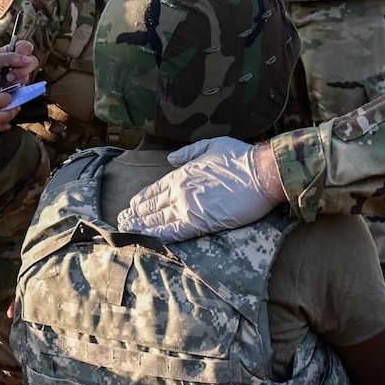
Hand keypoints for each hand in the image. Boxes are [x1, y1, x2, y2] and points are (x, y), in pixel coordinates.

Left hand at [0, 40, 37, 90]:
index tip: (16, 58)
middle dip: (20, 71)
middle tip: (8, 76)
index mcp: (12, 51)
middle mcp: (17, 62)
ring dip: (11, 81)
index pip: (27, 48)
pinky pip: (21, 88)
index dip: (25, 52)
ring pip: (26, 77)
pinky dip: (10, 88)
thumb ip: (11, 58)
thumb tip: (28, 60)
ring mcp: (17, 75)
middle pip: (32, 63)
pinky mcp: (16, 87)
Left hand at [117, 137, 281, 241]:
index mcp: (183, 173)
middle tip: (122, 220)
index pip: (156, 188)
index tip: (133, 204)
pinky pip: (174, 232)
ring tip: (127, 230)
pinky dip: (160, 236)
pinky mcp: (200, 222)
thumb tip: (170, 158)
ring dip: (142, 226)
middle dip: (136, 213)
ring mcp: (188, 206)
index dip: (143, 197)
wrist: (262, 173)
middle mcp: (181, 190)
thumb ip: (188, 152)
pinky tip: (149, 239)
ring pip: (158, 219)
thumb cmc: (241, 158)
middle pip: (153, 205)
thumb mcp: (212, 145)